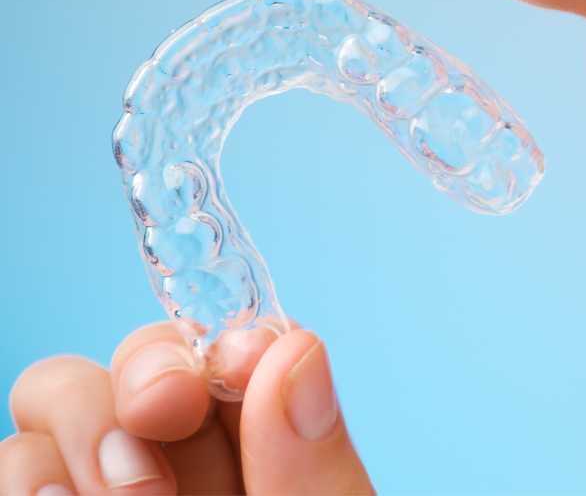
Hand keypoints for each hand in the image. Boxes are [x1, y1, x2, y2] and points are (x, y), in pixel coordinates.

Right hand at [0, 321, 374, 494]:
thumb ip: (318, 467)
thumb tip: (298, 349)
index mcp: (274, 451)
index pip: (242, 353)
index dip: (235, 341)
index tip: (242, 358)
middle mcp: (191, 462)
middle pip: (144, 357)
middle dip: (147, 370)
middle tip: (164, 415)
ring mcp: (111, 486)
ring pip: (60, 399)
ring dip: (80, 427)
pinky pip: (16, 467)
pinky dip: (29, 478)